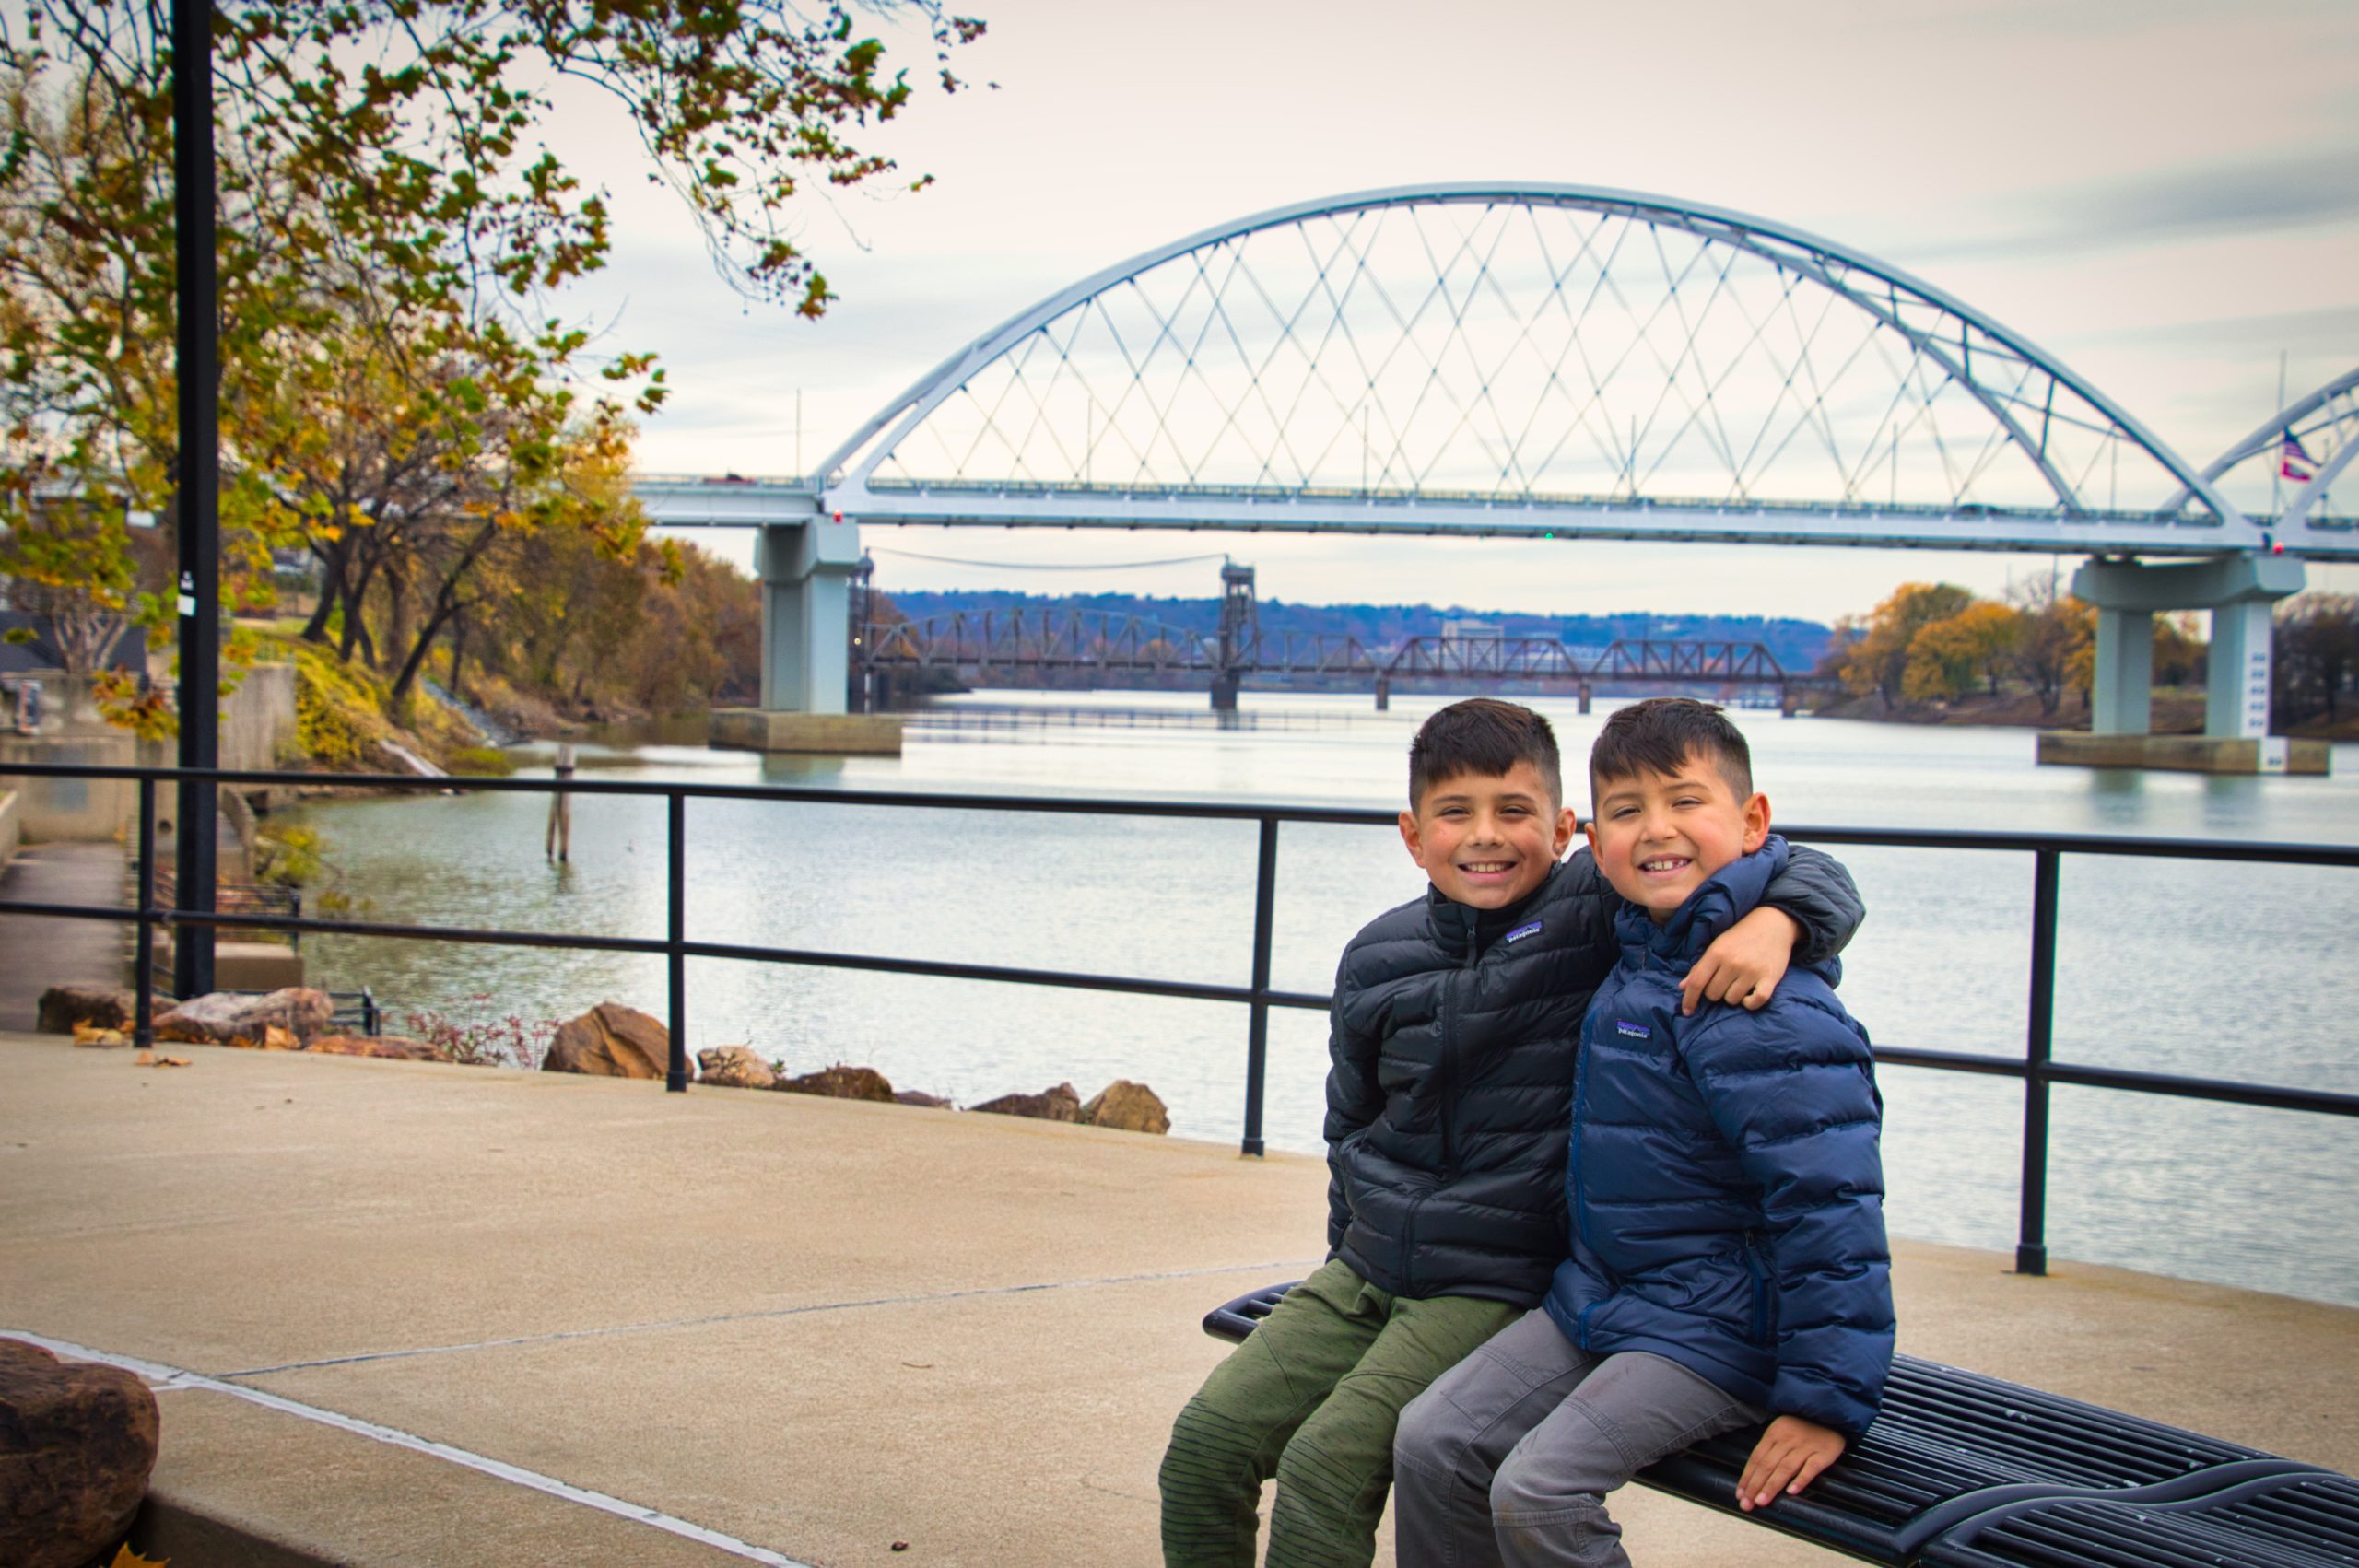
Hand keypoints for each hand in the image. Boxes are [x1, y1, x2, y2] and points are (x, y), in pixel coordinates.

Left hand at [1681, 907, 1800, 1015]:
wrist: (1773, 923)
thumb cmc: (1741, 936)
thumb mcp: (1717, 946)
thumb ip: (1700, 967)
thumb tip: (1682, 986)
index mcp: (1716, 953)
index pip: (1697, 982)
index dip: (1689, 999)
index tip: (1687, 1011)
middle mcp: (1732, 963)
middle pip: (1713, 994)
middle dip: (1715, 992)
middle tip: (1725, 981)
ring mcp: (1751, 971)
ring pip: (1732, 1000)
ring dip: (1733, 996)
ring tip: (1739, 983)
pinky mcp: (1769, 978)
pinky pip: (1755, 1002)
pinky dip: (1750, 1003)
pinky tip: (1749, 995)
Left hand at [1736, 1414, 1845, 1510]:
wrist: (1831, 1412)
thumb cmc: (1803, 1426)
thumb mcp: (1782, 1430)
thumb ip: (1771, 1449)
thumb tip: (1755, 1475)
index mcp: (1774, 1433)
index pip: (1756, 1458)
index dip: (1747, 1477)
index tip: (1739, 1494)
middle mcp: (1788, 1440)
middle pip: (1767, 1465)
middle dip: (1754, 1486)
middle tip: (1746, 1504)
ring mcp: (1806, 1446)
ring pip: (1785, 1468)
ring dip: (1771, 1486)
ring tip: (1761, 1501)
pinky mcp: (1824, 1453)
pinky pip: (1811, 1468)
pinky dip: (1800, 1479)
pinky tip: (1791, 1492)